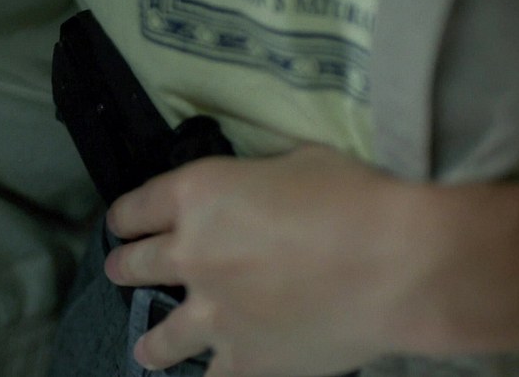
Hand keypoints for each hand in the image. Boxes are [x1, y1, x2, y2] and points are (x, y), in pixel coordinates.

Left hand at [104, 146, 426, 375]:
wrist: (397, 263)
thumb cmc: (354, 197)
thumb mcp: (297, 163)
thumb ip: (258, 180)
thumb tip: (258, 190)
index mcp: (197, 197)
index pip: (138, 207)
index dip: (126, 216)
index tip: (122, 224)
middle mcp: (190, 255)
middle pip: (136, 264)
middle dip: (125, 266)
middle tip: (121, 270)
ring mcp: (213, 314)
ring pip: (161, 335)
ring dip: (150, 340)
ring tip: (145, 348)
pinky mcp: (244, 359)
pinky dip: (212, 376)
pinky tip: (210, 376)